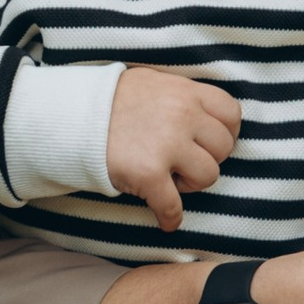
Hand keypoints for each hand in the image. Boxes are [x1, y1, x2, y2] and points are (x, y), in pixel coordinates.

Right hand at [106, 68, 240, 230]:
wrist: (72, 117)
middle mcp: (182, 115)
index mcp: (186, 92)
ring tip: (167, 178)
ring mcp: (167, 145)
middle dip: (205, 159)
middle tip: (181, 162)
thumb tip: (207, 114)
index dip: (224, 133)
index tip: (209, 143)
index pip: (231, 113)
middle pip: (223, 148)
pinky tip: (165, 220)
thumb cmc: (112, 102)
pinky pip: (174, 206)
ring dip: (190, 184)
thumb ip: (182, 96)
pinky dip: (170, 218)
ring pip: (208, 176)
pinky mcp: (148, 174)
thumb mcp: (153, 83)